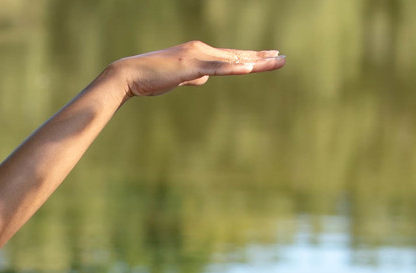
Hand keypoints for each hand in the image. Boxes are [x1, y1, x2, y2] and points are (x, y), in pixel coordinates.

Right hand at [112, 41, 284, 99]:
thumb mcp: (178, 79)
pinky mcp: (191, 65)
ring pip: (231, 59)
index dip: (250, 58)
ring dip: (254, 61)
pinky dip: (233, 67)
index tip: (268, 58)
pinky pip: (217, 67)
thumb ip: (194, 76)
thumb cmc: (152, 79)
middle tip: (283, 58)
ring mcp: (198, 56)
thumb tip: (205, 78)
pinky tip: (248, 67)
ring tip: (274, 61)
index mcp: (200, 54)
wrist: (132, 75)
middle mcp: (202, 50)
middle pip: (237, 55)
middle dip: (261, 58)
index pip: (231, 57)